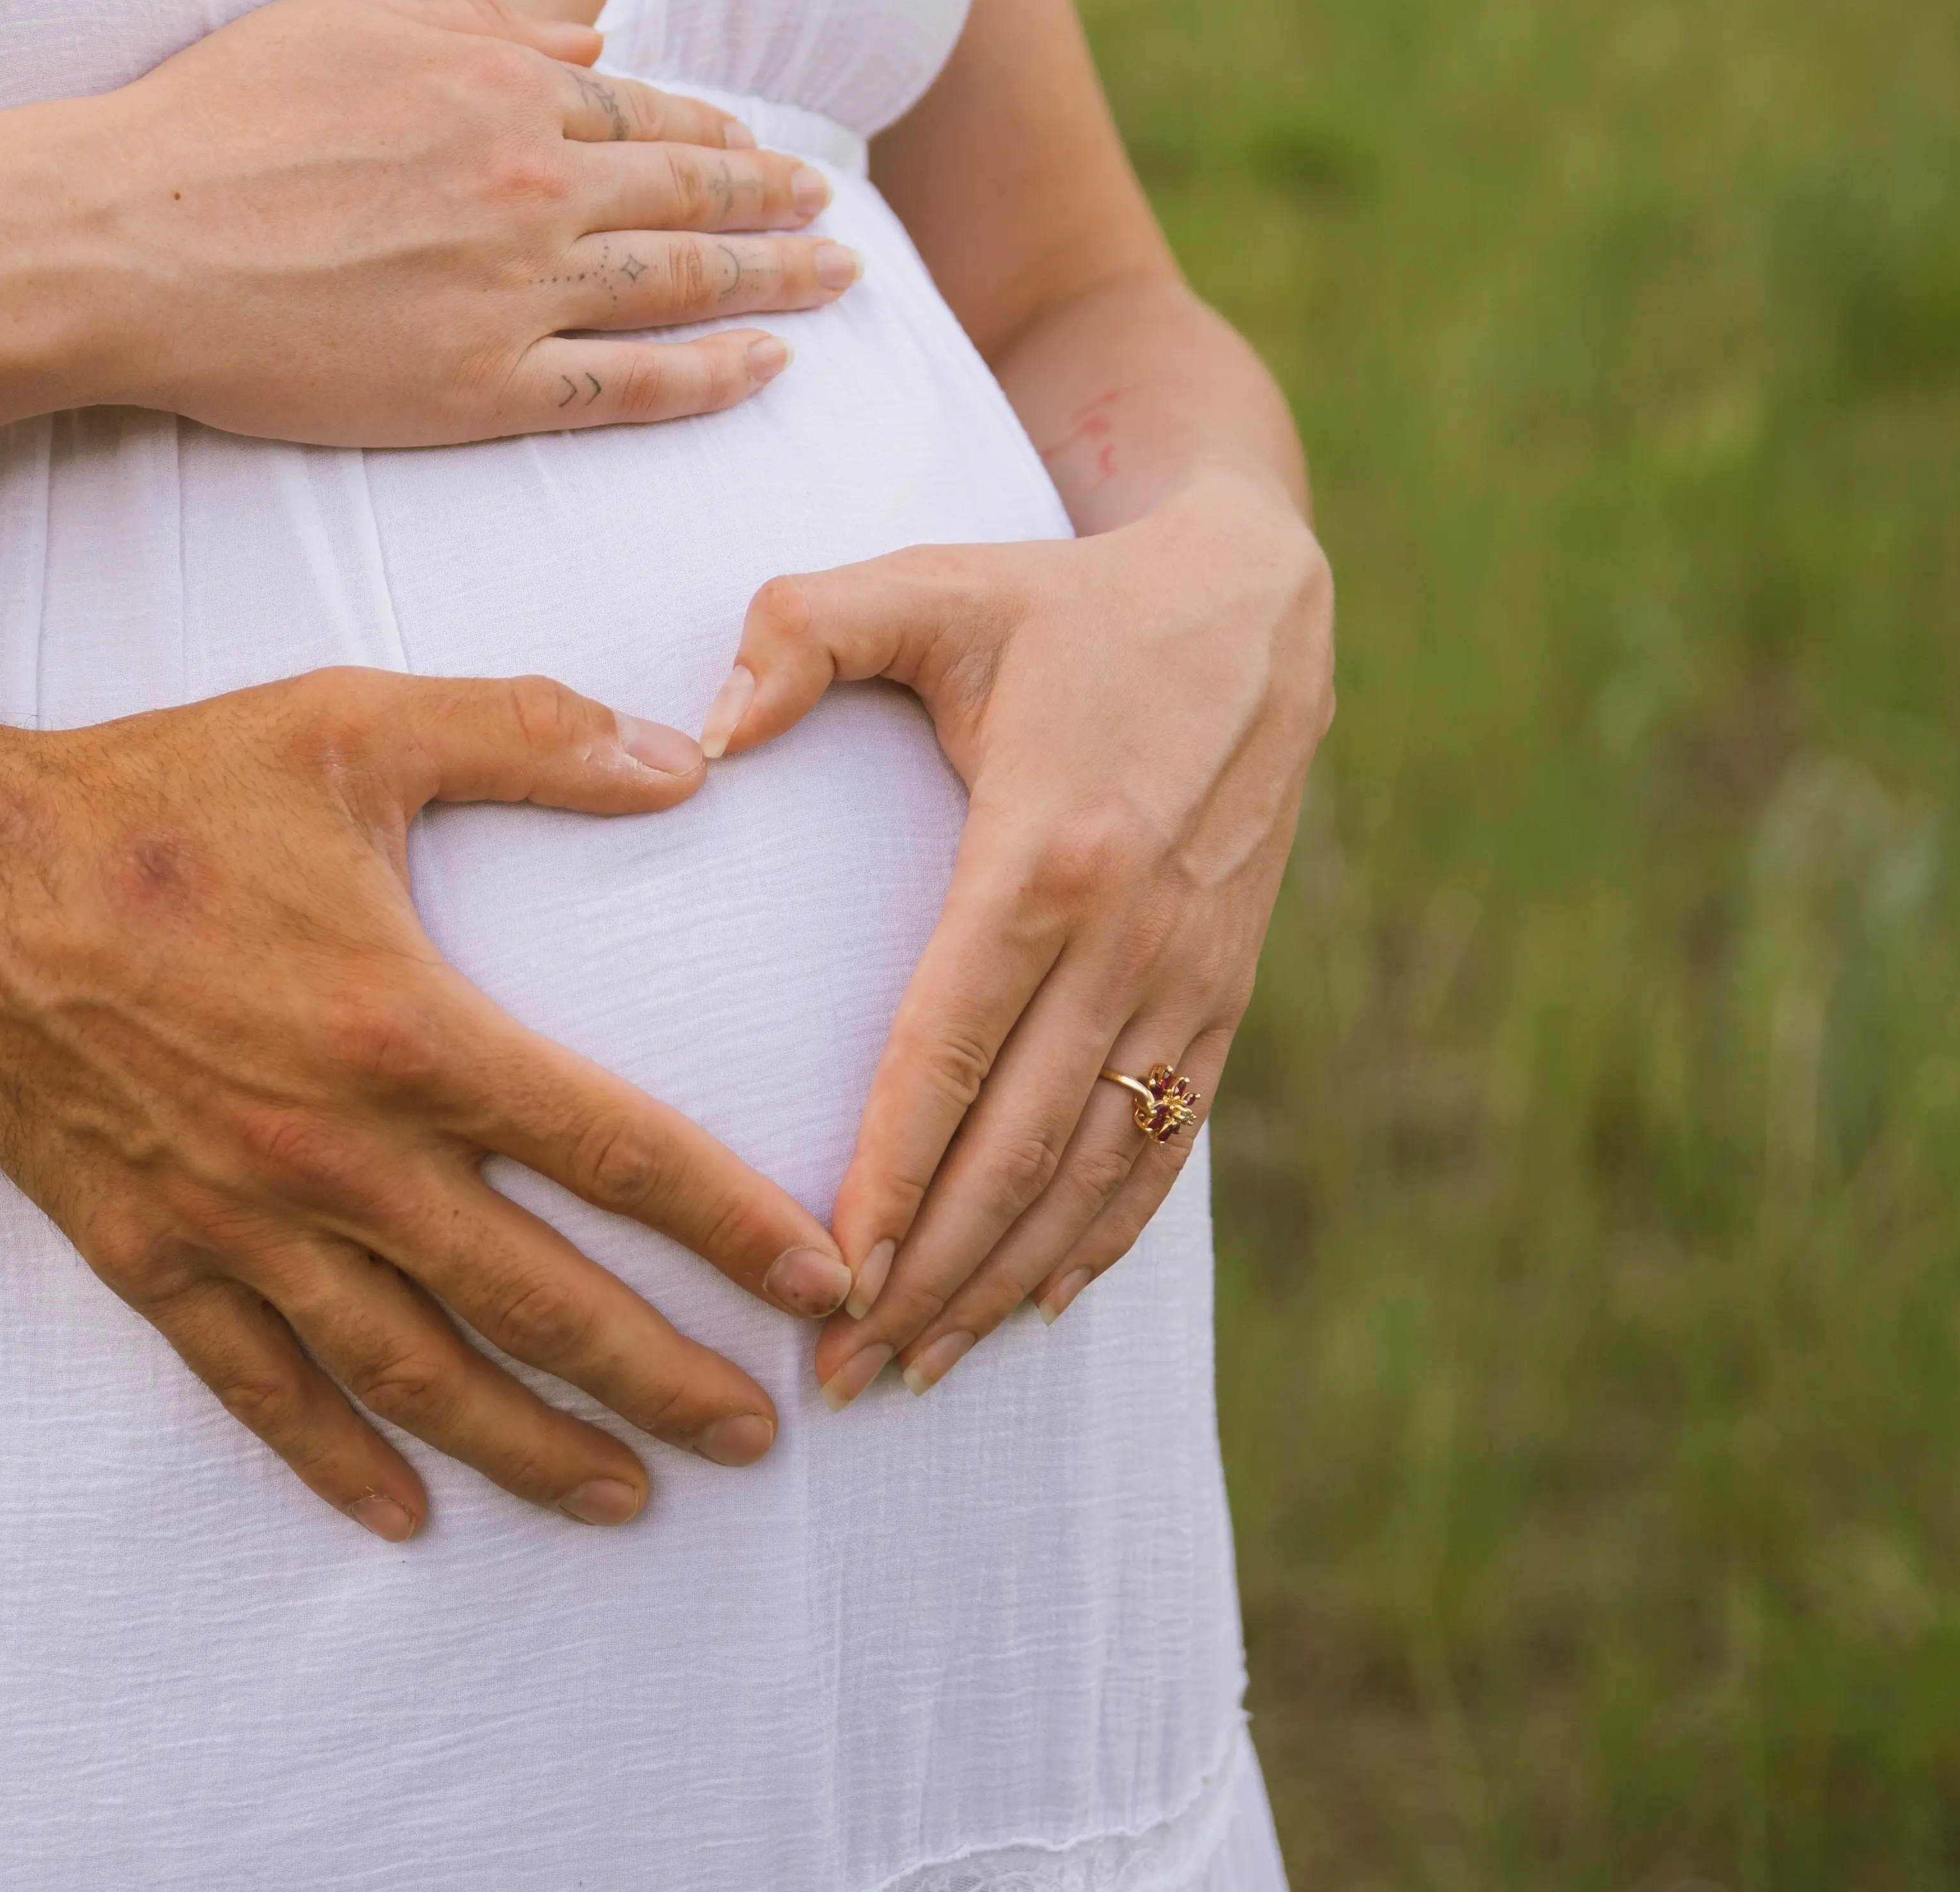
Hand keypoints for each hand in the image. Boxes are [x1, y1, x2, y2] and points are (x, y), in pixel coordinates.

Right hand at [0, 666, 856, 1539]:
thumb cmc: (156, 796)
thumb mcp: (350, 724)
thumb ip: (529, 734)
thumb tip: (688, 756)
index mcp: (407, 1029)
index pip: (614, 1149)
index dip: (733, 1223)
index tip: (823, 1276)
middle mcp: (336, 1153)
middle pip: (539, 1298)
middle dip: (661, 1377)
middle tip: (757, 1432)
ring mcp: (241, 1220)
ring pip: (416, 1373)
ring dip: (530, 1446)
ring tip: (625, 1497)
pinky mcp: (153, 1257)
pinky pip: (261, 1389)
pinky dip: (337, 1463)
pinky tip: (408, 1513)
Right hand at [56, 0, 862, 443]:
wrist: (125, 240)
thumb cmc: (212, 121)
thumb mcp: (347, 20)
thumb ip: (479, 21)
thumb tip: (592, 36)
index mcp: (499, 84)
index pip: (641, 109)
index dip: (711, 128)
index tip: (758, 147)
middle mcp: (532, 183)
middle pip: (690, 190)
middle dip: (774, 199)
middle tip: (830, 213)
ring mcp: (514, 290)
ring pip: (683, 282)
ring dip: (774, 279)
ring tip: (833, 279)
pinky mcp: (481, 386)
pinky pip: (629, 384)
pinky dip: (711, 375)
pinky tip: (764, 367)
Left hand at [691, 468, 1332, 1406]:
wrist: (1259, 605)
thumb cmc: (1063, 600)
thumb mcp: (931, 584)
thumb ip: (802, 632)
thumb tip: (701, 730)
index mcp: (1046, 854)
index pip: (949, 1053)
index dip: (889, 1176)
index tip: (825, 1280)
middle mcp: (1131, 939)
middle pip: (1017, 1146)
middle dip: (930, 1274)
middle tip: (843, 1375)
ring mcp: (1190, 978)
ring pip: (1093, 1171)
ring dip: (1008, 1280)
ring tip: (920, 1367)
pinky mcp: (1226, 994)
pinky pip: (1164, 1145)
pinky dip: (1105, 1237)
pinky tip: (1041, 1304)